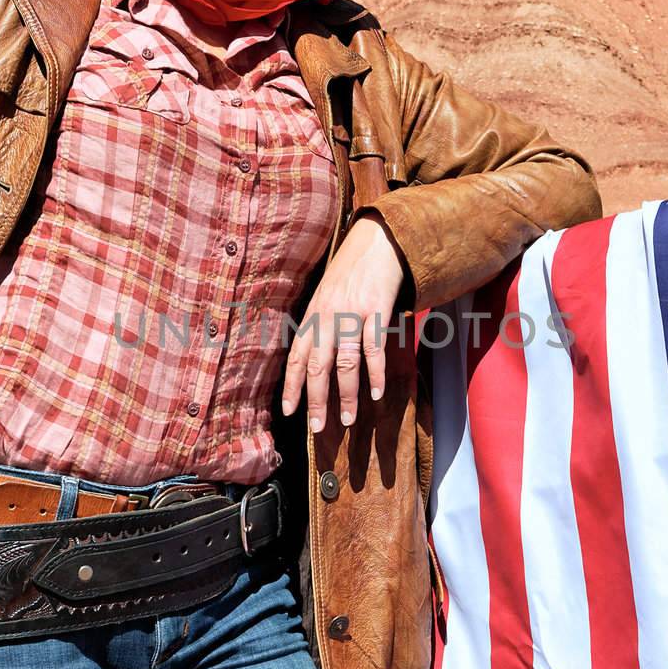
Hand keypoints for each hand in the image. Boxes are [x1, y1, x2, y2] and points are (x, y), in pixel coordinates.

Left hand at [281, 212, 407, 433]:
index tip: (288, 411)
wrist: (379, 240)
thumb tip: (316, 359)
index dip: (290, 386)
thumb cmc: (354, 270)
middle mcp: (327, 316)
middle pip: (316, 366)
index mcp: (313, 314)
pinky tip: (377, 393)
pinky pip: (374, 348)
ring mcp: (351, 313)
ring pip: (345, 362)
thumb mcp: (327, 294)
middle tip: (318, 428)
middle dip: (316, 401)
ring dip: (345, 395)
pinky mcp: (376, 309)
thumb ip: (321, 324)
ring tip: (347, 419)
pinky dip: (374, 373)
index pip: (296, 356)